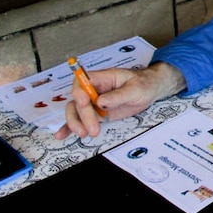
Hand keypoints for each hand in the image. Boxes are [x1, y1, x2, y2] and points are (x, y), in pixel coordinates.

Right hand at [54, 62, 184, 139]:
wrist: (151, 89)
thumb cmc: (143, 83)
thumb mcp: (135, 88)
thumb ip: (118, 95)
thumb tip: (101, 102)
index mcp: (103, 78)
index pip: (82, 81)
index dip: (79, 91)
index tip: (84, 102)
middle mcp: (94, 89)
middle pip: (78, 100)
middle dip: (82, 115)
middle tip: (92, 128)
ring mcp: (94, 102)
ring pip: (75, 111)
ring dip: (76, 123)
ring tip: (85, 134)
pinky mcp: (96, 113)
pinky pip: (80, 119)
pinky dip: (70, 127)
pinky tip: (62, 135)